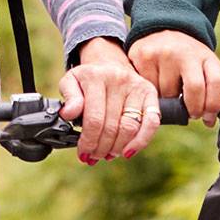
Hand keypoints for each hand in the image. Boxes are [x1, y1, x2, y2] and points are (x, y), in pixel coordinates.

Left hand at [59, 38, 158, 162]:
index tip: (83, 153)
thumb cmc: (88, 79)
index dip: (88, 142)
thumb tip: (68, 114)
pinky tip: (128, 152)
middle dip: (101, 148)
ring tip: (107, 154)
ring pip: (130, 128)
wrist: (109, 62)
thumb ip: (68, 98)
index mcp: (95, 77)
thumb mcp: (71, 82)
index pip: (94, 119)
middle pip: (112, 127)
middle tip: (94, 156)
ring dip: (117, 148)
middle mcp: (118, 80)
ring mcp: (136, 86)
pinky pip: (152, 122)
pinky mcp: (150, 93)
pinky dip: (141, 141)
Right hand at [127, 29, 219, 126]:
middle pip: (194, 90)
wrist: (162, 28)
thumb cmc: (186, 56)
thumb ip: (210, 89)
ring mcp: (162, 54)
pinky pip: (148, 88)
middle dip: (193, 108)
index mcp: (205, 56)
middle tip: (189, 111)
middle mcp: (185, 52)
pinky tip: (155, 83)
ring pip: (167, 94)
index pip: (217, 83)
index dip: (214, 105)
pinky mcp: (143, 57)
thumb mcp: (203, 65)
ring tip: (170, 90)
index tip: (208, 116)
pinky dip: (152, 92)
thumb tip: (208, 121)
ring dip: (169, 101)